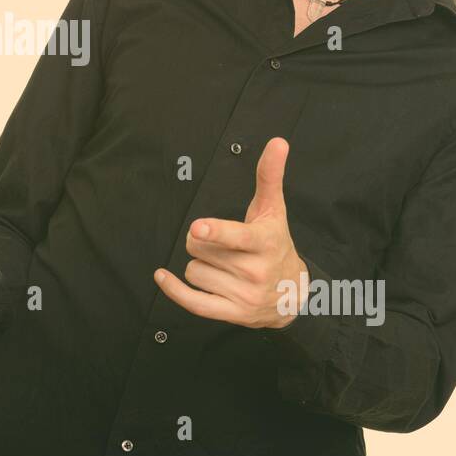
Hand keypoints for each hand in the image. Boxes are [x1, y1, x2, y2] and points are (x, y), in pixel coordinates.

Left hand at [154, 137, 308, 328]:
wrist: (293, 293)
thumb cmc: (276, 243)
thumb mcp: (273, 210)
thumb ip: (269, 176)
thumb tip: (278, 141)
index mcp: (265, 242)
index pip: (237, 236)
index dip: (215, 232)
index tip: (198, 228)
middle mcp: (255, 271)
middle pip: (200, 248)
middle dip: (202, 242)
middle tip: (221, 245)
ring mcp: (244, 295)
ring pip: (193, 271)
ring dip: (200, 265)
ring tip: (222, 265)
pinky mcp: (232, 314)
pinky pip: (194, 303)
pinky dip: (174, 291)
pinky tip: (162, 277)